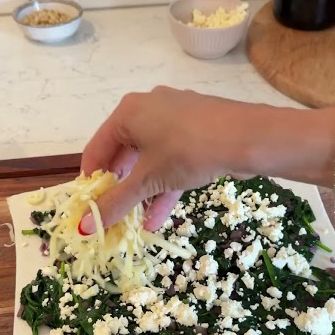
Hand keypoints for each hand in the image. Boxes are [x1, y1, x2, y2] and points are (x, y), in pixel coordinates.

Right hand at [80, 87, 277, 231]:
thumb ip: (116, 202)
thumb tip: (85, 226)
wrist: (248, 138)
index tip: (89, 208)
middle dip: (121, 189)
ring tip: (136, 224)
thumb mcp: (149, 180)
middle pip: (124, 154)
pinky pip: (172, 158)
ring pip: (150, 159)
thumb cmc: (188, 152)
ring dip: (144, 193)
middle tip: (114, 216)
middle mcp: (148, 107)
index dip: (91, 181)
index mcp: (128, 112)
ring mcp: (175, 117)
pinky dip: (165, 184)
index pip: (97, 148)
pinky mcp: (197, 129)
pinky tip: (159, 216)